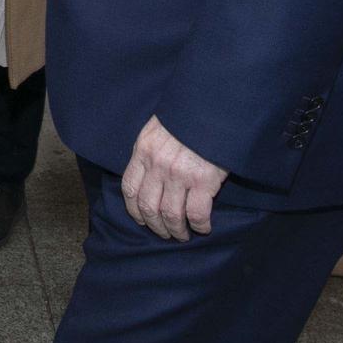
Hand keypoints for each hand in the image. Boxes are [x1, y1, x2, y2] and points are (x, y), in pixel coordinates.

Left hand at [121, 116, 227, 240]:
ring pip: (170, 215)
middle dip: (155, 226)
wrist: (213, 107)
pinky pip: (196, 214)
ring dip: (176, 230)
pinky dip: (199, 225)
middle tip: (165, 233)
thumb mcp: (158, 128)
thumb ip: (150, 149)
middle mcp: (157, 165)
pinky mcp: (203, 181)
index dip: (134, 210)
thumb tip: (148, 171)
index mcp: (143, 151)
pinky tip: (203, 227)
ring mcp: (179, 174)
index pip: (130, 188)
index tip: (141, 219)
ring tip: (183, 235)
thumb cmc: (187, 117)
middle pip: (148, 207)